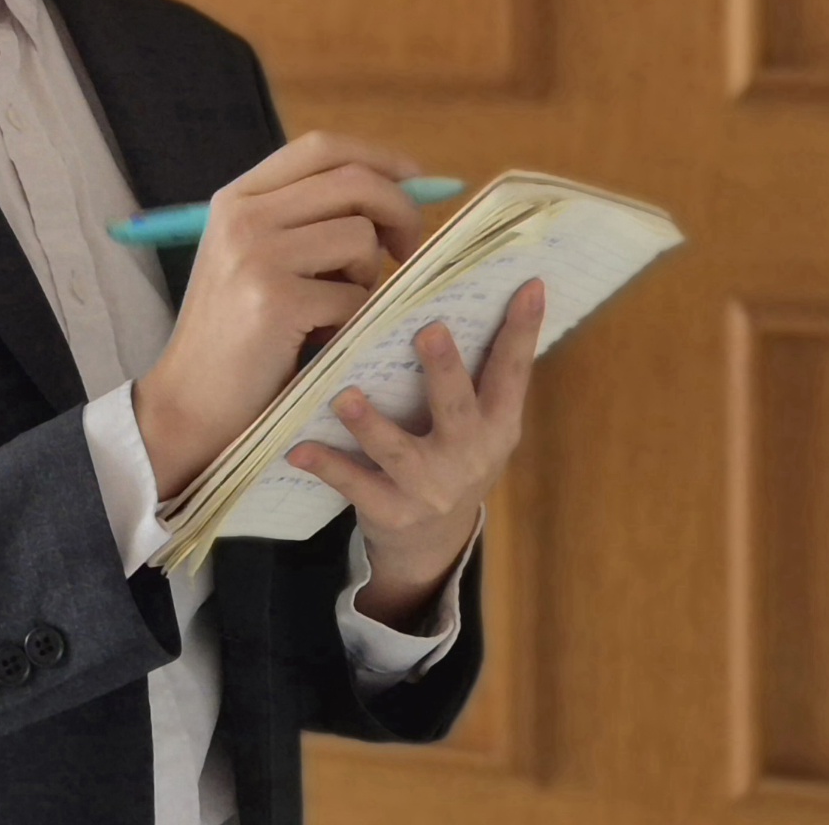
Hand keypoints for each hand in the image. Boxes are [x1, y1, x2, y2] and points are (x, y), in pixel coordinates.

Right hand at [131, 132, 426, 496]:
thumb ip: (308, 221)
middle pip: (353, 182)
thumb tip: (399, 191)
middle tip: (409, 251)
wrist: (189, 404)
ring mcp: (255, 255)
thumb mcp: (257, 259)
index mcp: (237, 198)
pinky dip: (353, 322)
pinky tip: (320, 341)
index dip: (378, 158)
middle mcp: (242, 216)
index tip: (413, 181)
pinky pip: (355, 295)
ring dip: (369, 278)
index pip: (321, 148)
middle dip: (401, 212)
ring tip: (336, 310)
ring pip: (361, 238)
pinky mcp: (275, 300)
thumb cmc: (238, 337)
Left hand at [288, 277, 543, 627]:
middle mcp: (469, 456)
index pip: (511, 372)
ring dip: (371, 424)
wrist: (432, 543)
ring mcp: (429, 488)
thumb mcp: (478, 423)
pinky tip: (299, 447)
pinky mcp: (391, 512)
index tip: (529, 284)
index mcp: (496, 425)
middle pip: (457, 409)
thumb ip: (475, 374)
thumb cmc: (452, 456)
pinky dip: (327, 466)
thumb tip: (465, 291)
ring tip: (345, 396)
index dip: (522, 330)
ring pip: (399, 451)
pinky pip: (355, 485)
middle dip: (444, 371)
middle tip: (429, 330)